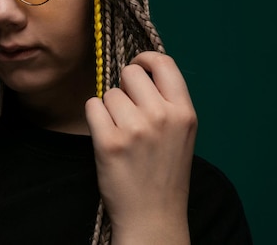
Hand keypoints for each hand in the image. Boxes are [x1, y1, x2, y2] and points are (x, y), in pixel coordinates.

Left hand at [85, 51, 196, 242]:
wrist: (153, 215)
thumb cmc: (164, 173)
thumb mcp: (182, 133)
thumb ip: (167, 101)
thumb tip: (140, 69)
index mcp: (185, 113)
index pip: (164, 62)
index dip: (145, 59)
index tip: (137, 67)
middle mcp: (162, 117)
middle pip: (130, 73)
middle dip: (125, 87)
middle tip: (128, 111)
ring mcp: (135, 129)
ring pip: (109, 93)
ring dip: (109, 108)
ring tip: (121, 132)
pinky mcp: (109, 142)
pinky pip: (92, 106)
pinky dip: (95, 117)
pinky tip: (105, 135)